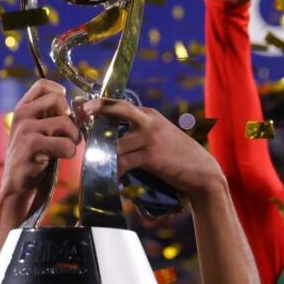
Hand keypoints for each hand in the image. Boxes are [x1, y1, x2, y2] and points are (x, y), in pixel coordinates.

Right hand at [0, 80, 79, 219]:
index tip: (64, 113)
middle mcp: (22, 114)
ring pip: (65, 122)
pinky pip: (65, 143)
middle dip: (70, 119)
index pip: (44, 85)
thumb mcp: (42, 130)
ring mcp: (24, 128)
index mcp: (24, 107)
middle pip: (59, 100)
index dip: (61, 95)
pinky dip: (69, 151)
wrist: (19, 184)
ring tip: (64, 149)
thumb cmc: (36, 157)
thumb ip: (56, 116)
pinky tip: (60, 157)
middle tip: (66, 136)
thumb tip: (83, 107)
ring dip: (73, 138)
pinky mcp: (31, 145)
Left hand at [80, 97, 224, 200]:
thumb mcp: (161, 137)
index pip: (120, 104)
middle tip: (80, 116)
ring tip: (94, 166)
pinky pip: (123, 163)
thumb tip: (111, 140)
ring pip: (115, 144)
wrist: (202, 173)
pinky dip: (114, 171)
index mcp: (150, 115)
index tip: (83, 109)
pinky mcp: (151, 156)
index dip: (99, 105)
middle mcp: (149, 121)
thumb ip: (139, 133)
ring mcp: (150, 137)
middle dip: (97, 109)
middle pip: (117, 109)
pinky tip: (111, 179)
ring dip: (103, 156)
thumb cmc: (179, 158)